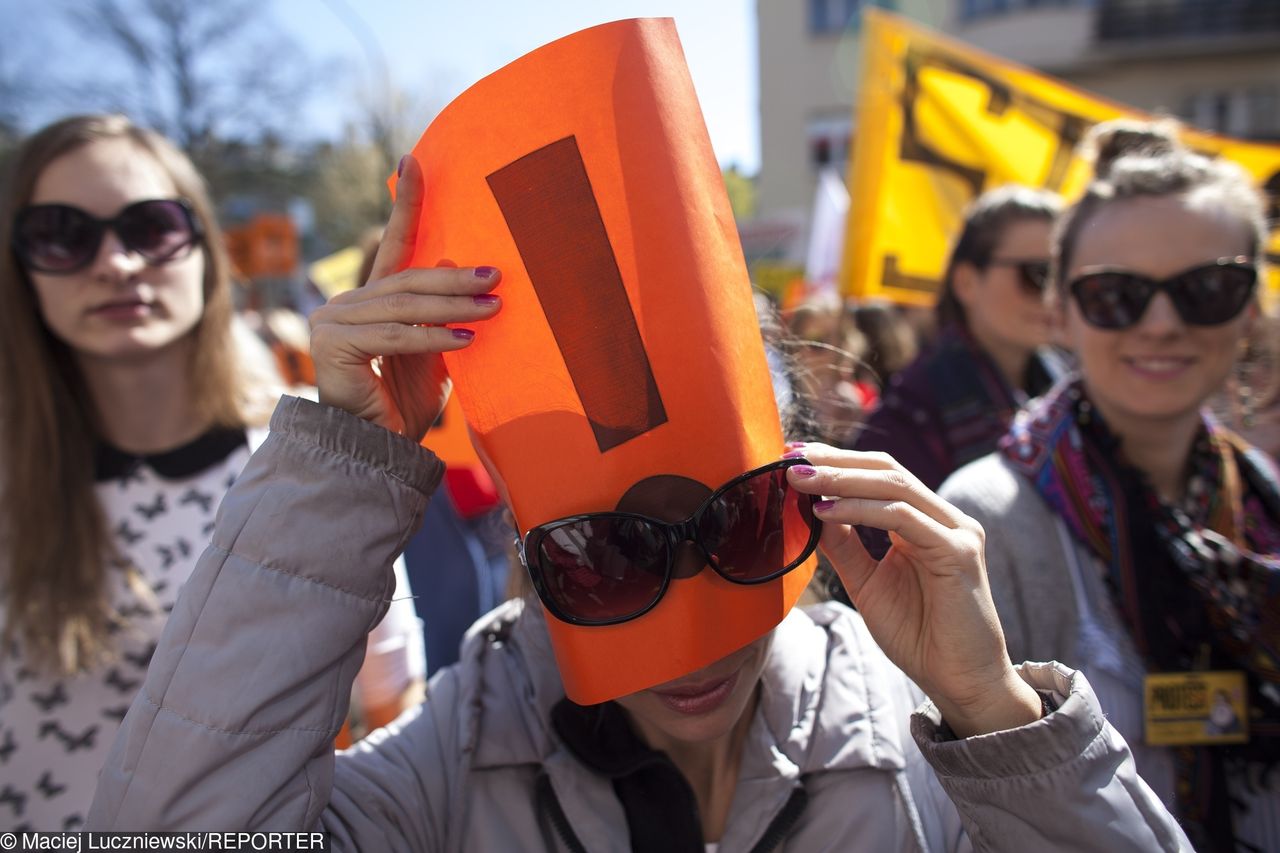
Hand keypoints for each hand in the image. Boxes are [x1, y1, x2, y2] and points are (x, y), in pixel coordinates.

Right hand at [309, 155, 501, 438]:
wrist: (376, 451)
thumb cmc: (405, 404)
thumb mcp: (436, 353)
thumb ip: (444, 314)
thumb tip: (462, 262)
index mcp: (372, 299)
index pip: (393, 245)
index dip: (406, 203)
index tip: (415, 160)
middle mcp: (347, 303)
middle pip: (407, 279)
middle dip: (456, 277)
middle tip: (498, 273)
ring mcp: (333, 321)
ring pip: (403, 306)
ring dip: (453, 306)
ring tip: (494, 306)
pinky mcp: (331, 345)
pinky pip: (395, 337)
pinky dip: (434, 338)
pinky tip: (467, 341)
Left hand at [786, 443, 1040, 736]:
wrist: (961, 683)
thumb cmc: (919, 637)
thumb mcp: (867, 583)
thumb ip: (844, 545)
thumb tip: (810, 509)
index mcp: (925, 522)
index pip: (880, 474)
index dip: (837, 461)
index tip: (791, 457)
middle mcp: (944, 519)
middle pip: (886, 470)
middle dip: (834, 461)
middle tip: (789, 458)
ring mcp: (956, 532)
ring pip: (893, 486)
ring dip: (841, 480)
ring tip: (799, 480)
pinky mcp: (958, 552)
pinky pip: (902, 518)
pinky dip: (860, 511)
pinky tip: (825, 512)